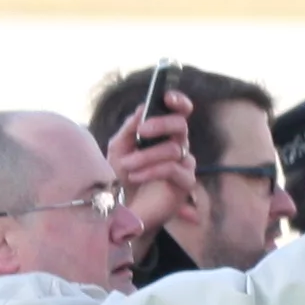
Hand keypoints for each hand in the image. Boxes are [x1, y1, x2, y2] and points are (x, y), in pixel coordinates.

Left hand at [105, 94, 198, 245]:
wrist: (122, 207)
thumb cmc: (120, 176)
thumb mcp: (119, 147)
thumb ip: (130, 128)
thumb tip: (142, 109)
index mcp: (163, 134)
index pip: (179, 113)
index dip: (179, 102)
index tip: (168, 97)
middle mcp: (177, 146)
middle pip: (181, 126)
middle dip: (161, 125)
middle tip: (142, 132)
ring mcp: (183, 165)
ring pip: (173, 149)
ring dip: (147, 156)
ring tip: (127, 166)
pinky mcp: (185, 184)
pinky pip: (174, 169)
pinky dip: (152, 171)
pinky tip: (136, 176)